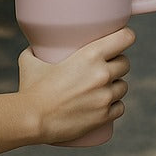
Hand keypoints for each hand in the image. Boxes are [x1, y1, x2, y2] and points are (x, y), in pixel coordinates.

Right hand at [17, 26, 134, 144]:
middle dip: (117, 62)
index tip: (121, 38)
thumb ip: (35, 50)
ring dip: (116, 84)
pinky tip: (106, 103)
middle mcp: (102, 74)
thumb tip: (33, 46)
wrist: (32, 120)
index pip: (124, 38)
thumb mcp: (30, 60)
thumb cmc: (30, 88)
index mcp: (90, 55)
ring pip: (124, 86)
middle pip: (125, 63)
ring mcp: (105, 97)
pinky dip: (114, 105)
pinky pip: (120, 107)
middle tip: (103, 65)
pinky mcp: (104, 116)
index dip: (125, 36)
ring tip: (103, 86)